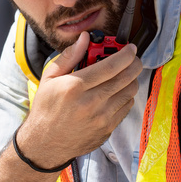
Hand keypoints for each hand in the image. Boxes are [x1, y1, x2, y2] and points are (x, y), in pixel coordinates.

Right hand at [17, 32, 142, 167]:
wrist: (45, 143)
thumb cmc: (46, 109)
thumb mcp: (49, 78)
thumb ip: (69, 56)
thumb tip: (84, 38)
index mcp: (75, 86)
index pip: (110, 66)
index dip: (126, 54)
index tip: (130, 48)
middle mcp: (91, 102)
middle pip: (126, 78)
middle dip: (135, 64)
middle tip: (133, 59)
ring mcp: (101, 118)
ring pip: (130, 92)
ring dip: (131, 79)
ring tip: (123, 75)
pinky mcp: (107, 129)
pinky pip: (127, 107)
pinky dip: (126, 96)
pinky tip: (117, 92)